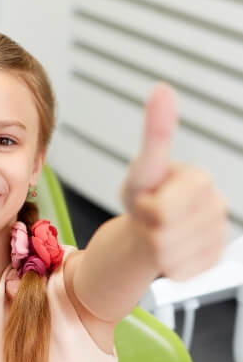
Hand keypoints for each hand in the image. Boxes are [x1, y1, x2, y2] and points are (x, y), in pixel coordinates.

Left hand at [120, 83, 228, 280]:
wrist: (146, 227)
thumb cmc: (144, 196)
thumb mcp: (143, 167)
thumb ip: (155, 132)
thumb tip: (162, 89)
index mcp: (201, 181)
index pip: (166, 211)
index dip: (147, 209)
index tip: (149, 199)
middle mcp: (216, 208)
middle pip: (167, 236)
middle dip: (148, 229)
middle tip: (151, 217)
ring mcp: (217, 236)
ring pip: (171, 257)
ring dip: (155, 248)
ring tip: (158, 231)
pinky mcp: (212, 261)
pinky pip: (180, 272)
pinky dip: (165, 264)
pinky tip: (169, 248)